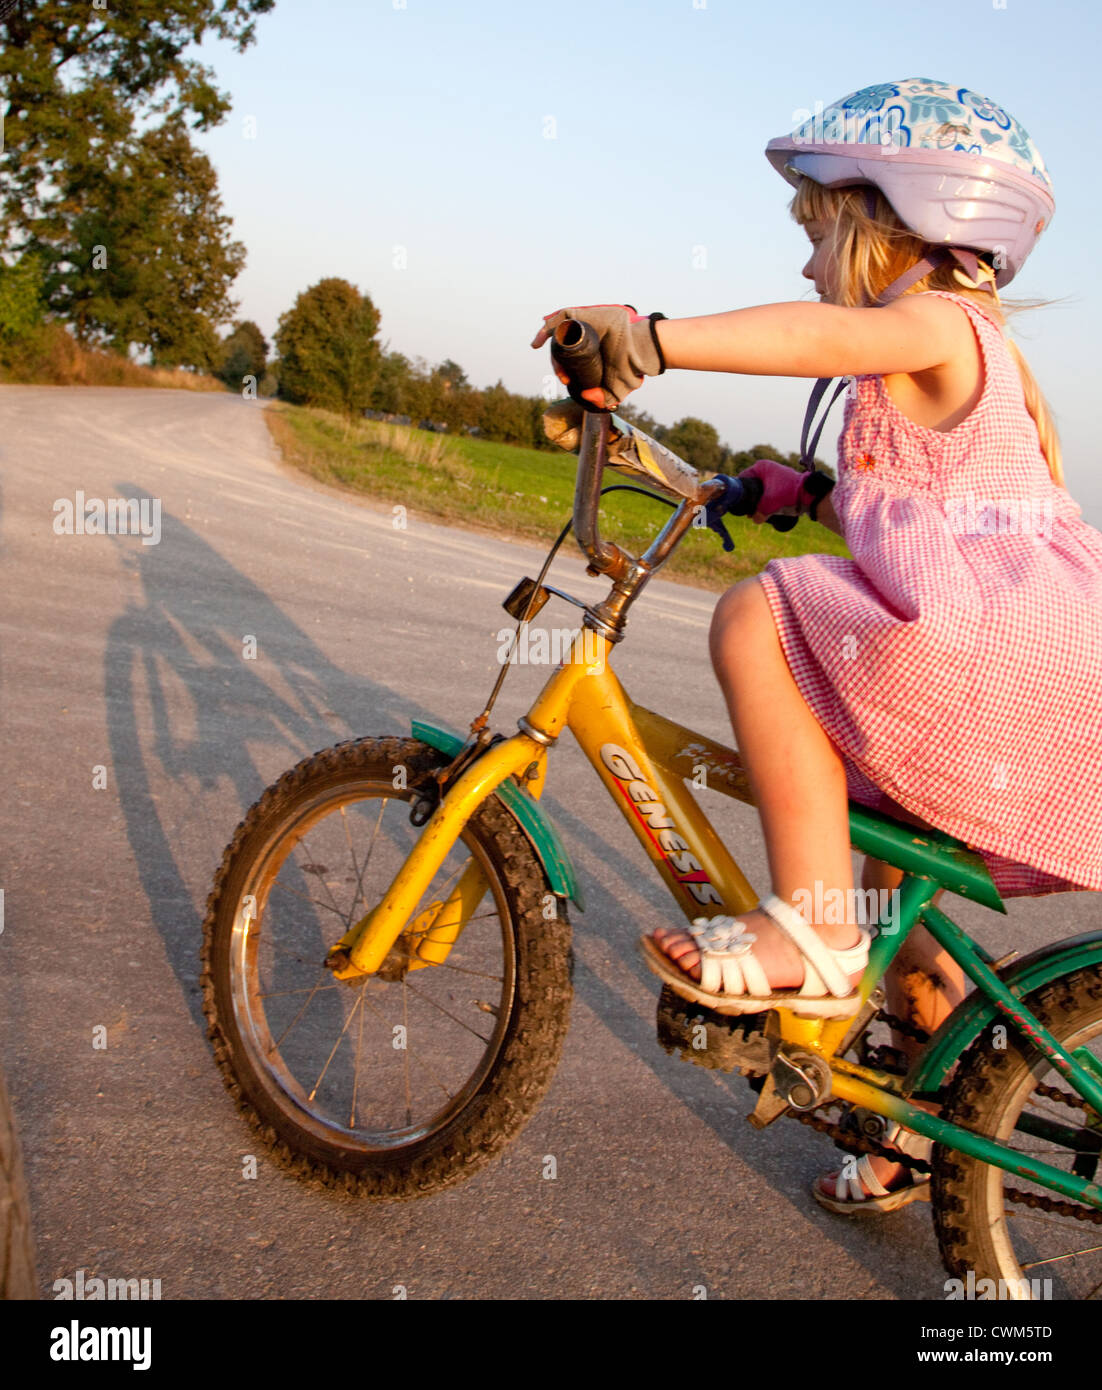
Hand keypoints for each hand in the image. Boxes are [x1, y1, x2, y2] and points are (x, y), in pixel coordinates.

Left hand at [531, 303, 665, 409]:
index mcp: (586, 353)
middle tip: (564, 377)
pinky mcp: (582, 315)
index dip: (562, 370)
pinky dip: (547, 330)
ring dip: (552, 350)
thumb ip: (602, 399)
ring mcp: (582, 325)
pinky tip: (539, 343)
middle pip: (560, 349)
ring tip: (557, 366)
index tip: (567, 380)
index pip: (567, 360)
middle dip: (558, 364)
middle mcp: (582, 338)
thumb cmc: (630, 366)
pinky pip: (559, 319)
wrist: (639, 349)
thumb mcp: (615, 390)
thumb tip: (584, 394)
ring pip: (558, 335)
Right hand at [737, 458, 813, 524]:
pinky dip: (764, 504)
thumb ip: (758, 512)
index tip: (738, 504)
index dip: (739, 492)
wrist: (810, 496)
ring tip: (755, 514)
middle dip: (748, 500)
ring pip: (757, 493)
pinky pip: (765, 496)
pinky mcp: (778, 487)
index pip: (742, 478)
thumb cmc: (790, 493)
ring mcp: (772, 478)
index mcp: (761, 467)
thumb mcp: (770, 503)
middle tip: (747, 512)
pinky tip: (763, 513)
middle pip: (749, 487)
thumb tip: (755, 519)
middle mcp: (765, 470)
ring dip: (756, 504)